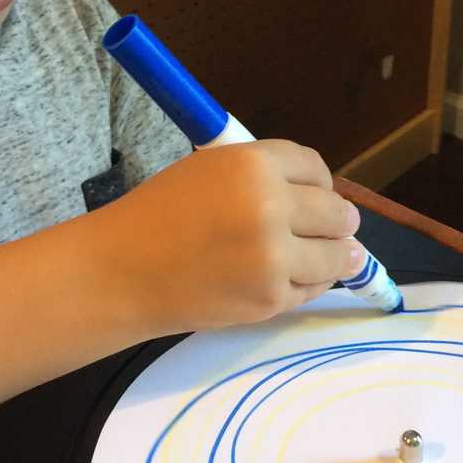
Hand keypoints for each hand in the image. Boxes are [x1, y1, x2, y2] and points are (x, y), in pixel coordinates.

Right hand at [99, 139, 363, 334]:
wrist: (123, 271)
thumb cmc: (160, 214)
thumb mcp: (210, 170)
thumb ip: (263, 176)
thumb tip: (321, 195)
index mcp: (253, 164)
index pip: (315, 168)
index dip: (320, 182)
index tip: (317, 194)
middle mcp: (270, 206)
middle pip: (336, 211)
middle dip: (339, 220)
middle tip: (337, 227)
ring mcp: (274, 256)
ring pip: (337, 255)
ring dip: (335, 255)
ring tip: (330, 255)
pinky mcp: (271, 298)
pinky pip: (314, 288)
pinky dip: (310, 282)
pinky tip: (293, 276)